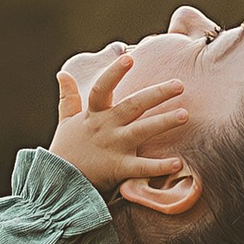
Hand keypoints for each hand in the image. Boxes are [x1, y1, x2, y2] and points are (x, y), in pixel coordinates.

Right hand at [50, 45, 186, 196]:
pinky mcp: (119, 169)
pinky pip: (142, 168)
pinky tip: (178, 163)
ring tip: (184, 115)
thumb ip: (68, 98)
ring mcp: (113, 147)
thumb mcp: (65, 122)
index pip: (102, 88)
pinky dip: (160, 166)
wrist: (59, 184)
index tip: (129, 59)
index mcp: (93, 115)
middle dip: (156, 94)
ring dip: (163, 122)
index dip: (114, 73)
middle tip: (179, 84)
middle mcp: (105, 128)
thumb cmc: (65, 152)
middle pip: (133, 106)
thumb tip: (62, 74)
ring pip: (142, 131)